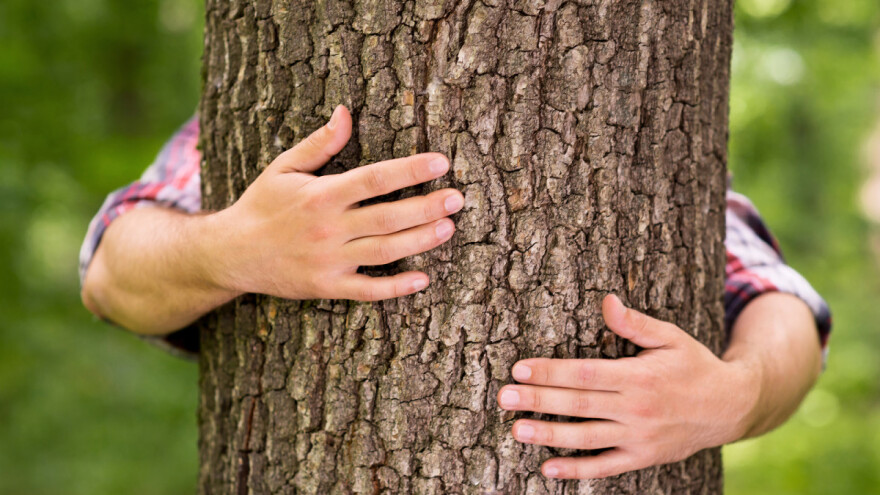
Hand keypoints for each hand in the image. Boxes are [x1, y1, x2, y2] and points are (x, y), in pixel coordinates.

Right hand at [208, 105, 463, 300]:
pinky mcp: (327, 287)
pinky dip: (395, 288)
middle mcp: (328, 228)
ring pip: (384, 251)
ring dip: (420, 240)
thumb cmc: (261, 205)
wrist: (231, 254)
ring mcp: (329, 260)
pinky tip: (423, 279)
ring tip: (448, 228)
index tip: (441, 163)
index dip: (410, 170)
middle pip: (388, 216)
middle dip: (426, 206)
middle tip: (458, 198)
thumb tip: (346, 112)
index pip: (375, 179)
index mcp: (321, 195)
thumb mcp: (283, 167)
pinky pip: (367, 290)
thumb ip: (320, 143)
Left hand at [497, 294, 759, 478]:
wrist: (732, 407)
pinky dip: (578, 470)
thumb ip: (635, 323)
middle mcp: (637, 408)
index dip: (551, 372)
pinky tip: (549, 469)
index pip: (586, 374)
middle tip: (504, 397)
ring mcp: (639, 437)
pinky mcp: (643, 457)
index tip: (520, 368)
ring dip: (550, 435)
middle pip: (579, 405)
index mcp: (639, 376)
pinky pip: (606, 467)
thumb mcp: (671, 337)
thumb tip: (606, 300)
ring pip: (586, 438)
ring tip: (517, 430)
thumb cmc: (694, 365)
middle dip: (539, 400)